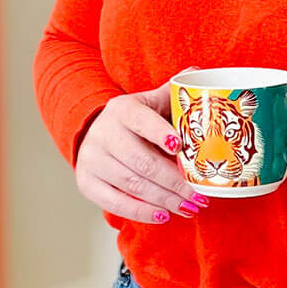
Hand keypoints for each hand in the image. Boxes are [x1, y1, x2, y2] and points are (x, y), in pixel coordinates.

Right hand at [74, 80, 208, 224]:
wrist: (93, 133)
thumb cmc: (134, 121)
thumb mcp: (148, 103)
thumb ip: (171, 93)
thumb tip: (198, 72)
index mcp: (122, 110)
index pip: (142, 120)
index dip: (160, 133)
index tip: (180, 147)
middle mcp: (103, 134)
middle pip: (142, 161)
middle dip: (174, 181)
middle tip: (199, 194)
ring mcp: (92, 160)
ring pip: (133, 184)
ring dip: (166, 200)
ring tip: (190, 207)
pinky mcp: (87, 183)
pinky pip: (116, 203)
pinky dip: (143, 212)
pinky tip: (165, 215)